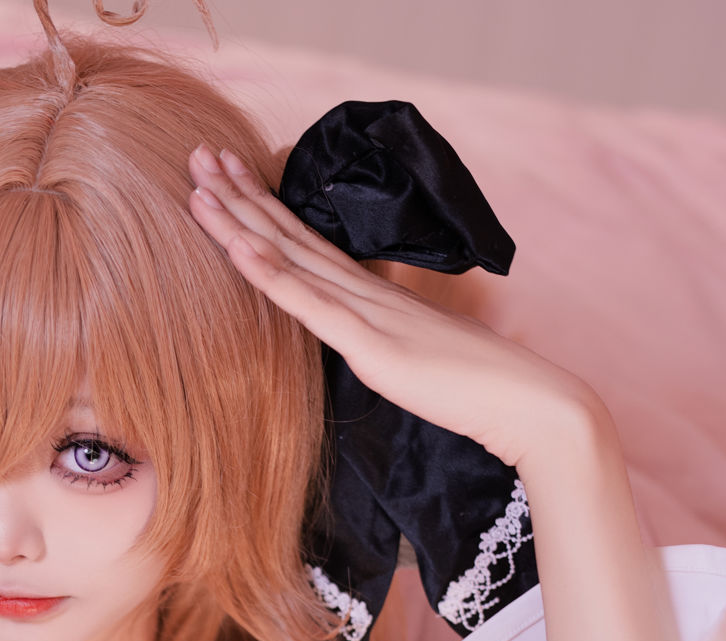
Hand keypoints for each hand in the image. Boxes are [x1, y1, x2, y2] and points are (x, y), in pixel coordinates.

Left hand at [185, 144, 599, 467]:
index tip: (228, 175)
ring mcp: (365, 314)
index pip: (306, 242)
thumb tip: (368, 338)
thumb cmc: (479, 387)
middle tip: (199, 154)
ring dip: (240, 221)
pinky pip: (310, 304)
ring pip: (289, 259)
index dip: (264, 207)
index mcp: (372, 295)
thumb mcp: (419, 352)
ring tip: (199, 184)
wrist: (526, 403)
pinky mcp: (369, 345)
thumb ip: (386, 337)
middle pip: (289, 236)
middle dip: (240, 196)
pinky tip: (239, 248)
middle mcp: (364, 293)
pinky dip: (271, 274)